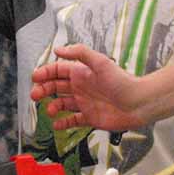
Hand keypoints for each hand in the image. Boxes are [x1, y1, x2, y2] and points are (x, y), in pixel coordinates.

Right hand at [30, 45, 147, 130]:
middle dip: (43, 90)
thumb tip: (59, 50)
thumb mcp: (100, 62)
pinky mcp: (89, 117)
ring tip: (50, 110)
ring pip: (61, 103)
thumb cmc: (122, 81)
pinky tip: (57, 124)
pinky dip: (63, 123)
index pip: (57, 70)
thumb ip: (80, 53)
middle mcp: (81, 87)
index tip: (35, 78)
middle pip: (55, 87)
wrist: (138, 103)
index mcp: (81, 72)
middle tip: (35, 95)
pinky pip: (72, 120)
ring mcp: (84, 103)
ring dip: (52, 106)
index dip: (45, 73)